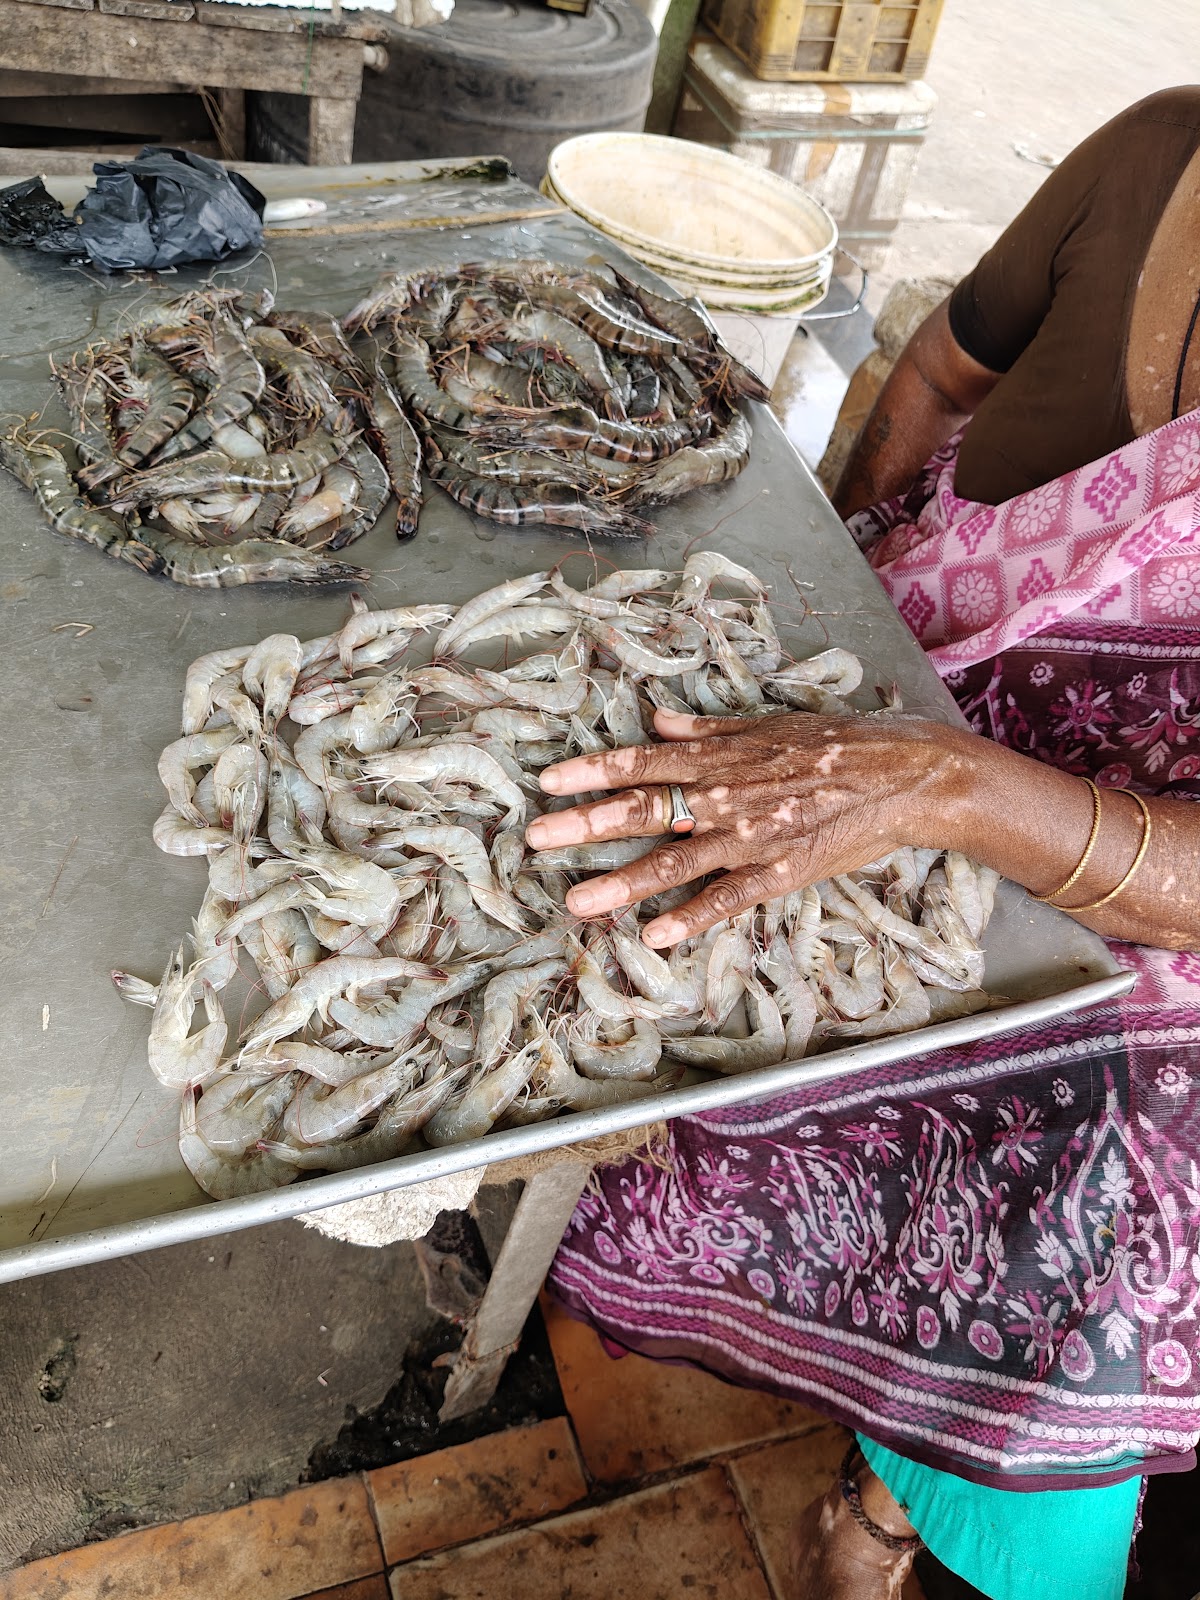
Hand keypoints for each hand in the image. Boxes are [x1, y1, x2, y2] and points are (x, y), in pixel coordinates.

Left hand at [525, 708, 968, 946]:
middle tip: (534, 839)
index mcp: (720, 758)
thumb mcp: (769, 725)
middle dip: (584, 825)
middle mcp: (725, 796)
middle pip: (642, 811)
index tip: (548, 781)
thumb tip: (656, 725)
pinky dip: (691, 918)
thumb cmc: (839, 743)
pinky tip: (655, 936)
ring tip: (576, 901)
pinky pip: (726, 899)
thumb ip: (708, 732)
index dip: (592, 772)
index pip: (641, 764)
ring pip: (674, 862)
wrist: (904, 775)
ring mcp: (749, 837)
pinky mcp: (779, 873)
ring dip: (621, 882)